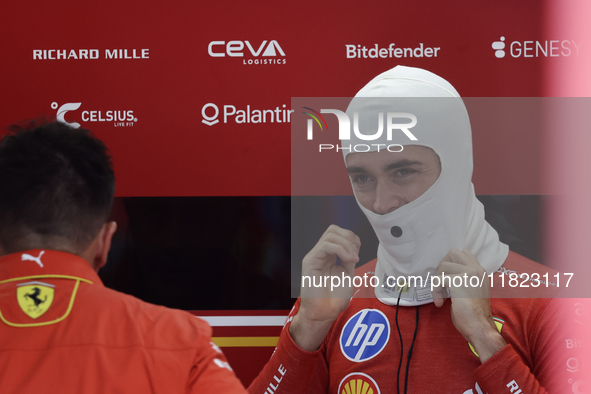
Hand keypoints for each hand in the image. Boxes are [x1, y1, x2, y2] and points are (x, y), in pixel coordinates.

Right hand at [290, 225, 360, 350]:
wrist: (324, 313)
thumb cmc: (333, 298)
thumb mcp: (346, 274)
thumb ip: (348, 259)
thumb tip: (353, 247)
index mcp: (329, 256)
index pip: (338, 234)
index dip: (351, 237)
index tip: (358, 252)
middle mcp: (320, 254)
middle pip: (333, 229)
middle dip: (349, 237)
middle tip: (356, 253)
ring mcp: (315, 256)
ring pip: (330, 235)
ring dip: (346, 244)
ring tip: (353, 258)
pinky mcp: (310, 261)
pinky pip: (325, 245)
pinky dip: (340, 249)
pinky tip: (348, 260)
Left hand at [431, 249, 505, 362]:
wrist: (480, 328)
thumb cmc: (474, 315)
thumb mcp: (472, 291)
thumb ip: (465, 279)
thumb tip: (447, 273)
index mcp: (480, 272)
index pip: (464, 253)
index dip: (452, 263)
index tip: (448, 280)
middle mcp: (477, 269)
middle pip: (453, 252)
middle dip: (443, 266)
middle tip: (442, 282)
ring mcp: (469, 274)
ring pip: (443, 265)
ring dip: (437, 281)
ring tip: (441, 295)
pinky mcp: (459, 281)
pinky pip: (439, 279)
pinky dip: (435, 290)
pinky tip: (440, 303)